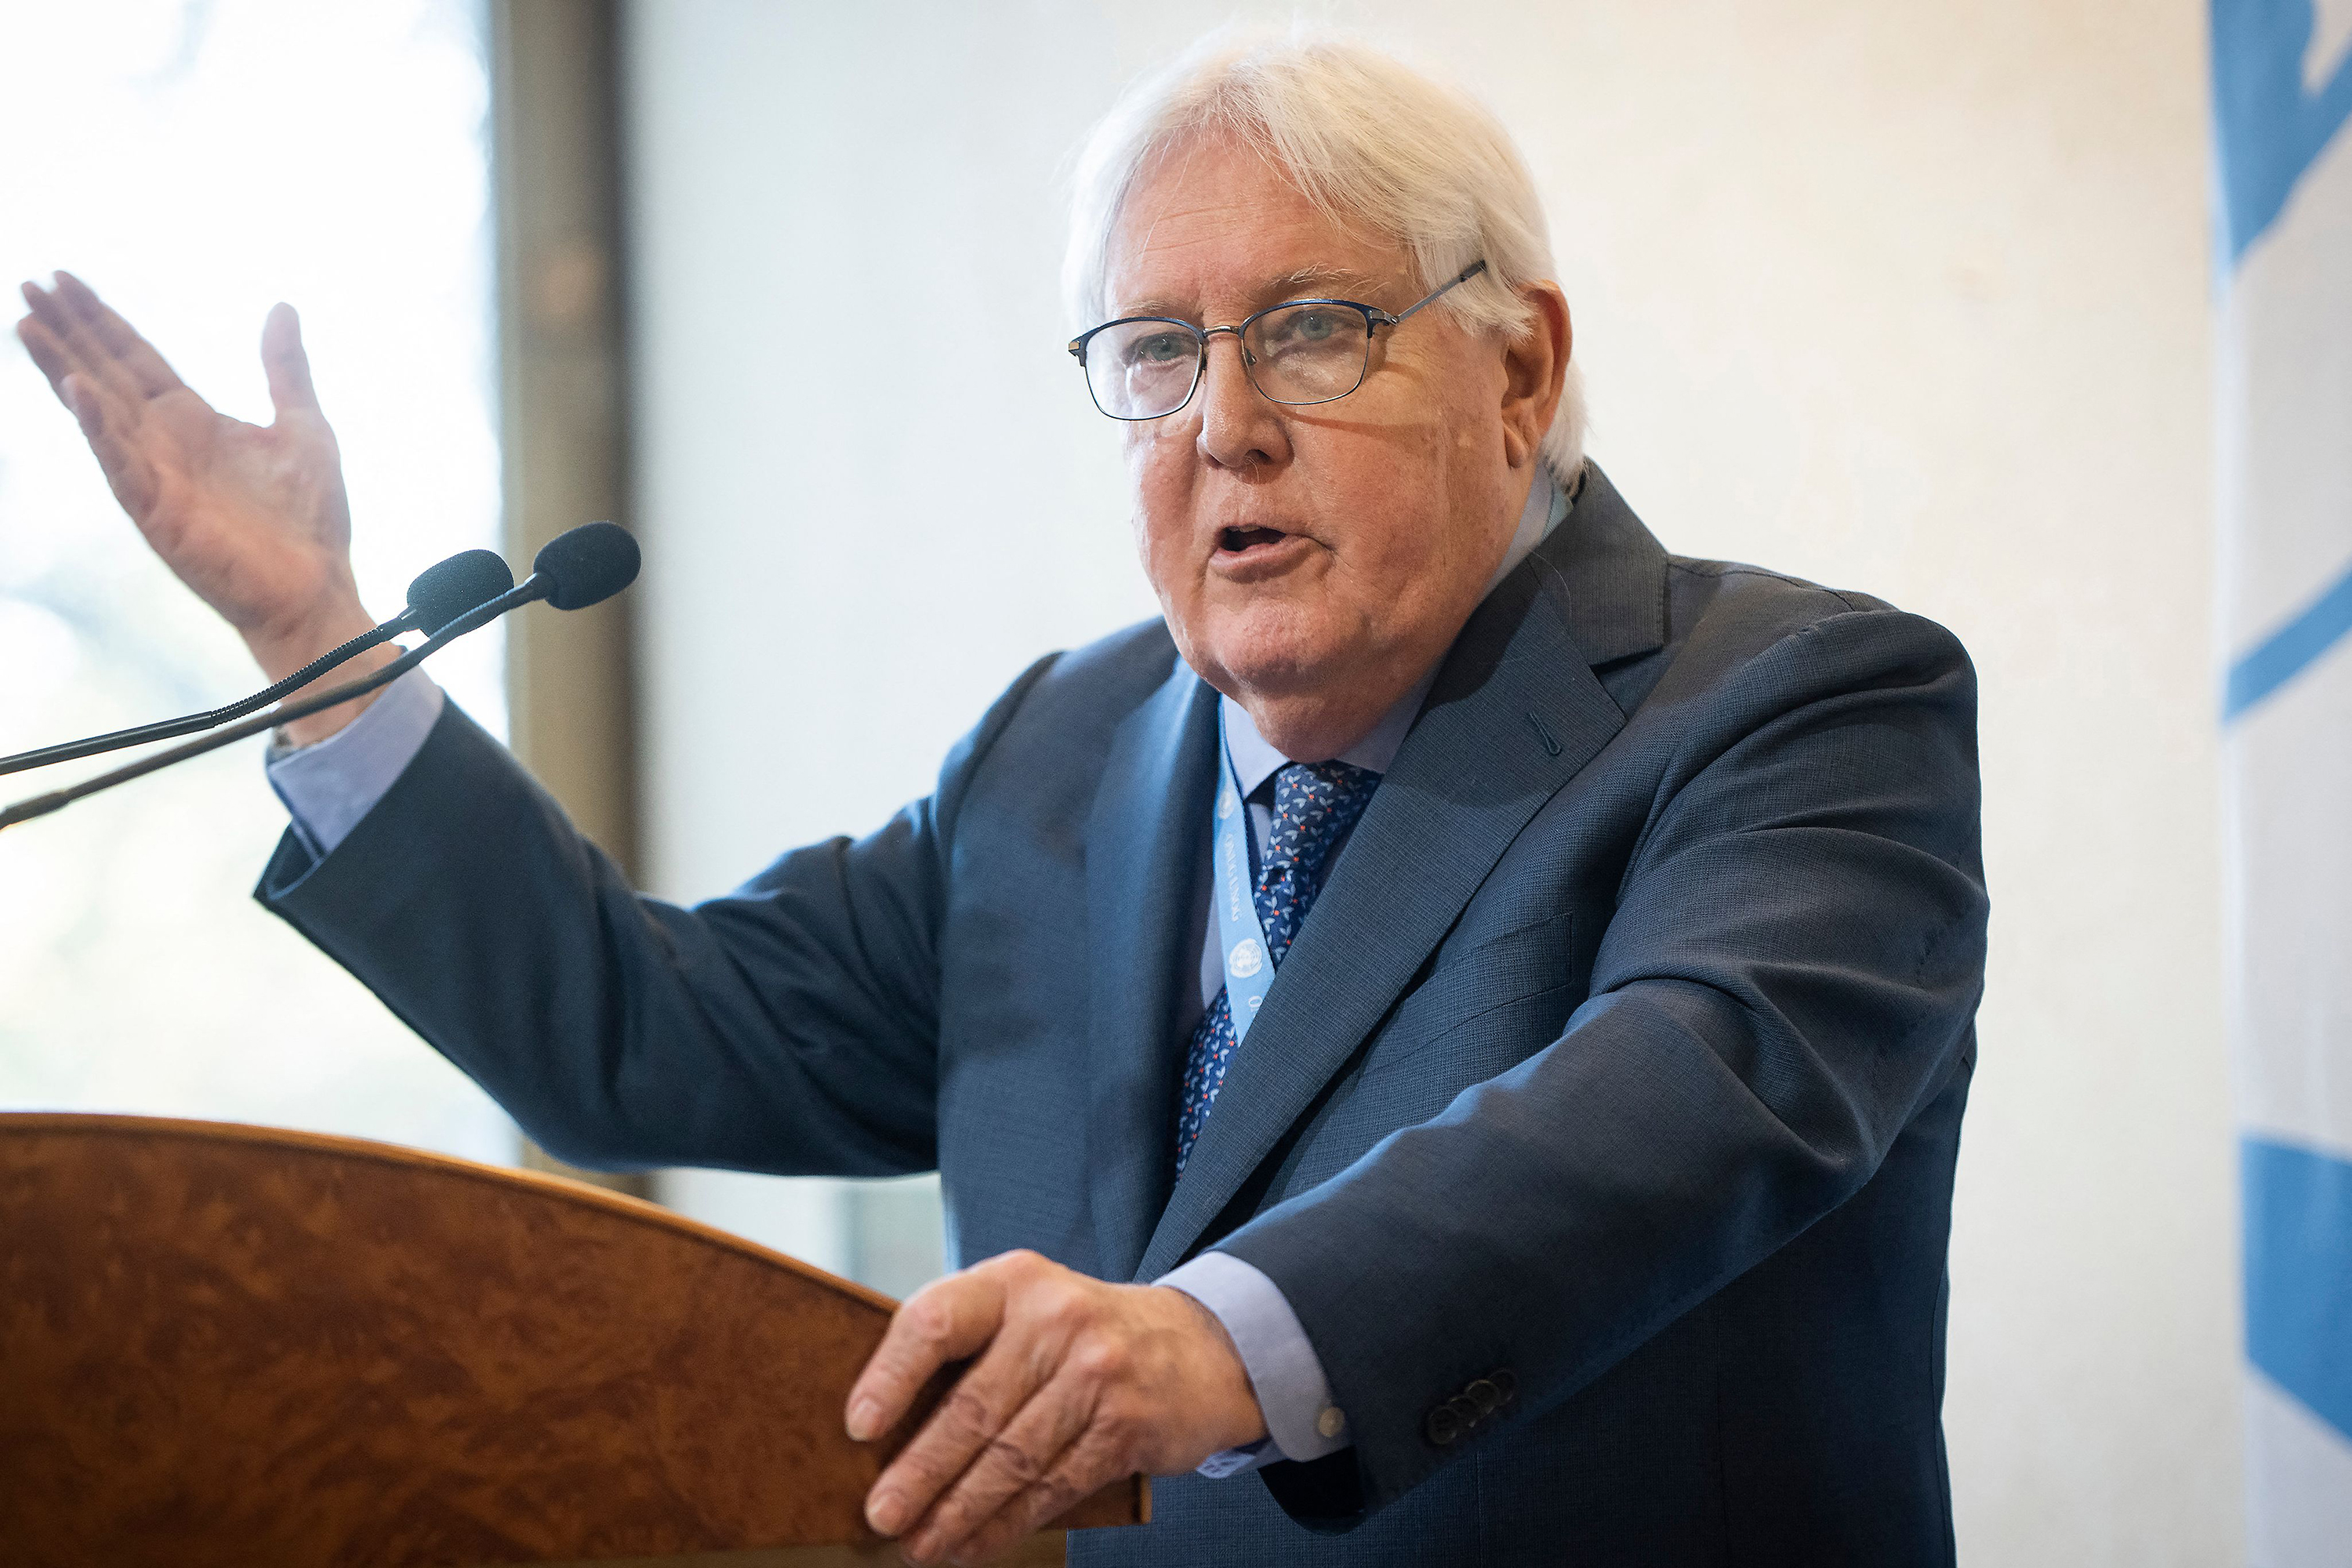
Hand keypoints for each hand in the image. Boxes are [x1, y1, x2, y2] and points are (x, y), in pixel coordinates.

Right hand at [15, 272, 392, 742]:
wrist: (317, 589)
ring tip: (27, 326)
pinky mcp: (158, 512)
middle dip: (68, 330)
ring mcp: (155, 476)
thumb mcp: (304, 425)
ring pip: (98, 411)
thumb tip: (282, 308)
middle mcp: (164, 443)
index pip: (134, 358)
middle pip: (105, 372)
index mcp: (193, 421)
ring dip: (62, 368)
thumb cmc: (311, 520)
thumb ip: (284, 367)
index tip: (64, 279)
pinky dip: (98, 427)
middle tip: (29, 284)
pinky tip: (75, 389)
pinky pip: (121, 463)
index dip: (101, 319)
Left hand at [846, 1250, 1267, 1564]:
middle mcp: (1055, 1319)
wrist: (1195, 1347)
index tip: (860, 1426)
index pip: (936, 1320)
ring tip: (920, 1544)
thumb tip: (880, 1432)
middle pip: (973, 1406)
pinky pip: (1053, 1486)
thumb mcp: (1025, 1311)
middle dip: (920, 1471)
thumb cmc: (1080, 1335)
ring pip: (1012, 1457)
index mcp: (1013, 1282)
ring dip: (958, 1511)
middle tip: (881, 1515)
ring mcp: (1097, 1372)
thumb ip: (967, 1348)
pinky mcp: (1125, 1425)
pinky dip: (1007, 1524)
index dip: (891, 1374)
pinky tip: (973, 1545)